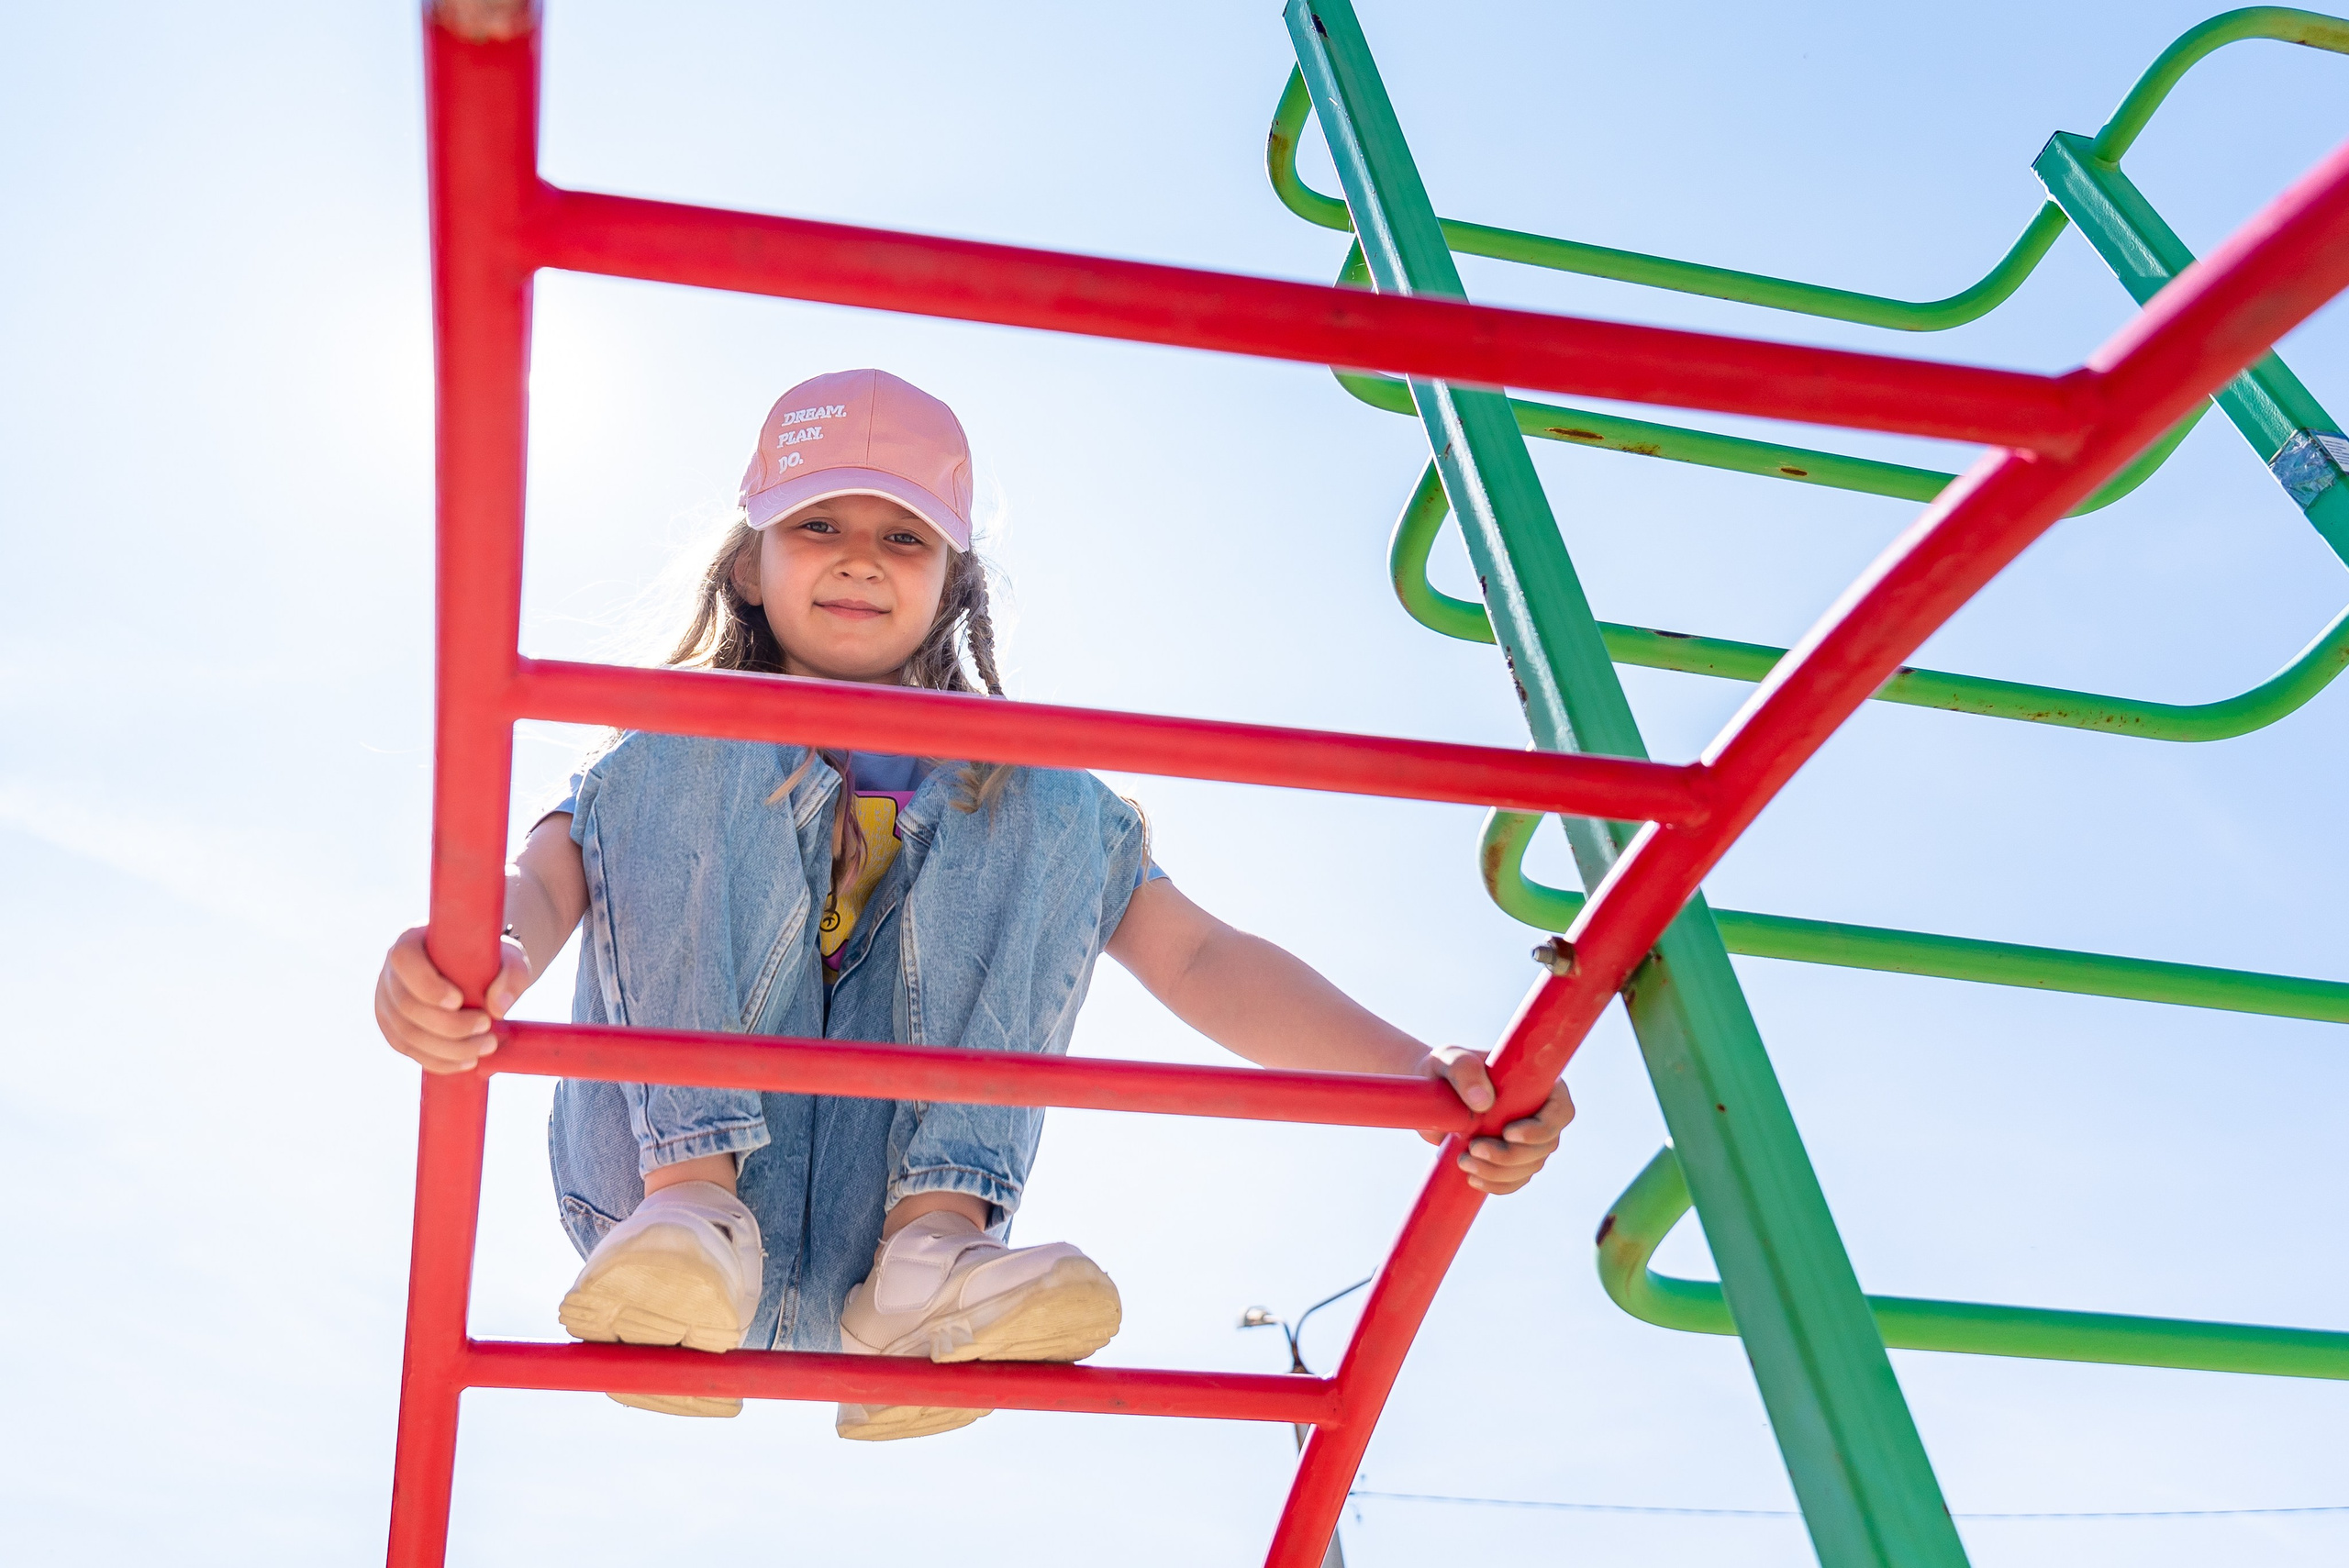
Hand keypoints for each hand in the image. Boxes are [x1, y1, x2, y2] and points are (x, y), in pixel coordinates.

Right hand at [373, 924, 530, 1074]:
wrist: (476, 975)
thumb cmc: (490, 961)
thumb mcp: (509, 958)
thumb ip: (511, 976)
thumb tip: (497, 1007)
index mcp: (411, 942)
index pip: (404, 960)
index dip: (426, 985)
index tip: (459, 1000)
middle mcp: (391, 973)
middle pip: (407, 1005)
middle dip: (449, 1025)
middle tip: (487, 1027)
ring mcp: (387, 1003)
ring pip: (407, 1034)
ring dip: (448, 1048)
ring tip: (486, 1046)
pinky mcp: (393, 1029)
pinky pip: (408, 1050)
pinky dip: (438, 1061)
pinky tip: (466, 1061)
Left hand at [1417, 1045, 1575, 1195]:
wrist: (1429, 1096)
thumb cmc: (1444, 1070)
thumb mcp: (1449, 1060)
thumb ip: (1464, 1070)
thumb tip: (1483, 1102)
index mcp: (1538, 1084)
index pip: (1561, 1111)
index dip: (1542, 1128)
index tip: (1508, 1133)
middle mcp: (1540, 1114)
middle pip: (1546, 1145)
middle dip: (1511, 1155)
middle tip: (1473, 1148)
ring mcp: (1528, 1140)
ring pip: (1530, 1166)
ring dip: (1499, 1172)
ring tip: (1463, 1161)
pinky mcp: (1511, 1160)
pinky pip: (1515, 1181)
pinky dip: (1497, 1185)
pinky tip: (1473, 1179)